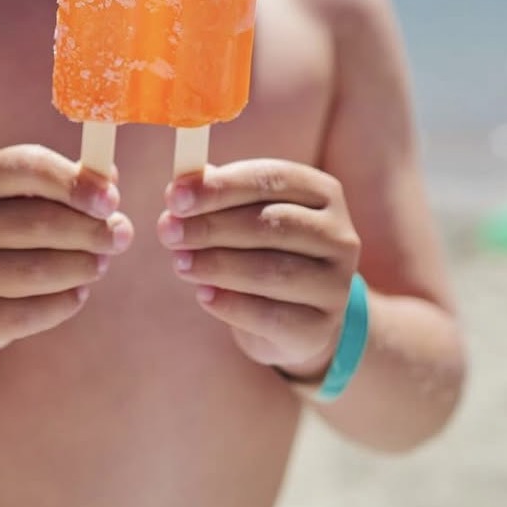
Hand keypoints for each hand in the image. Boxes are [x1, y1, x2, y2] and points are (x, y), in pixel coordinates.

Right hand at [0, 144, 132, 351]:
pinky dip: (62, 304)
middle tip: (121, 236)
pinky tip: (78, 293)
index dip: (73, 182)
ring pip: (33, 272)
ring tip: (101, 264)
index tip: (112, 201)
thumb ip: (70, 182)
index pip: (25, 167)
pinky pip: (25, 315)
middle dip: (89, 231)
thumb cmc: (9, 229)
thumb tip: (110, 177)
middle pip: (36, 222)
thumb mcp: (28, 196)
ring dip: (80, 267)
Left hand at [156, 159, 360, 375]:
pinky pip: (270, 316)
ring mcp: (335, 284)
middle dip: (212, 226)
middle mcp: (339, 235)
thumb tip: (179, 189)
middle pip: (272, 224)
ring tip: (179, 262)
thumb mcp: (245, 216)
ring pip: (271, 270)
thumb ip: (215, 197)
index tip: (174, 196)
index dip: (220, 186)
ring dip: (216, 264)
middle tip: (167, 231)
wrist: (299, 320)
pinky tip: (203, 295)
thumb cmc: (264, 252)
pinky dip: (230, 304)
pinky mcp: (320, 328)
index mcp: (322, 193)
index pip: (272, 178)